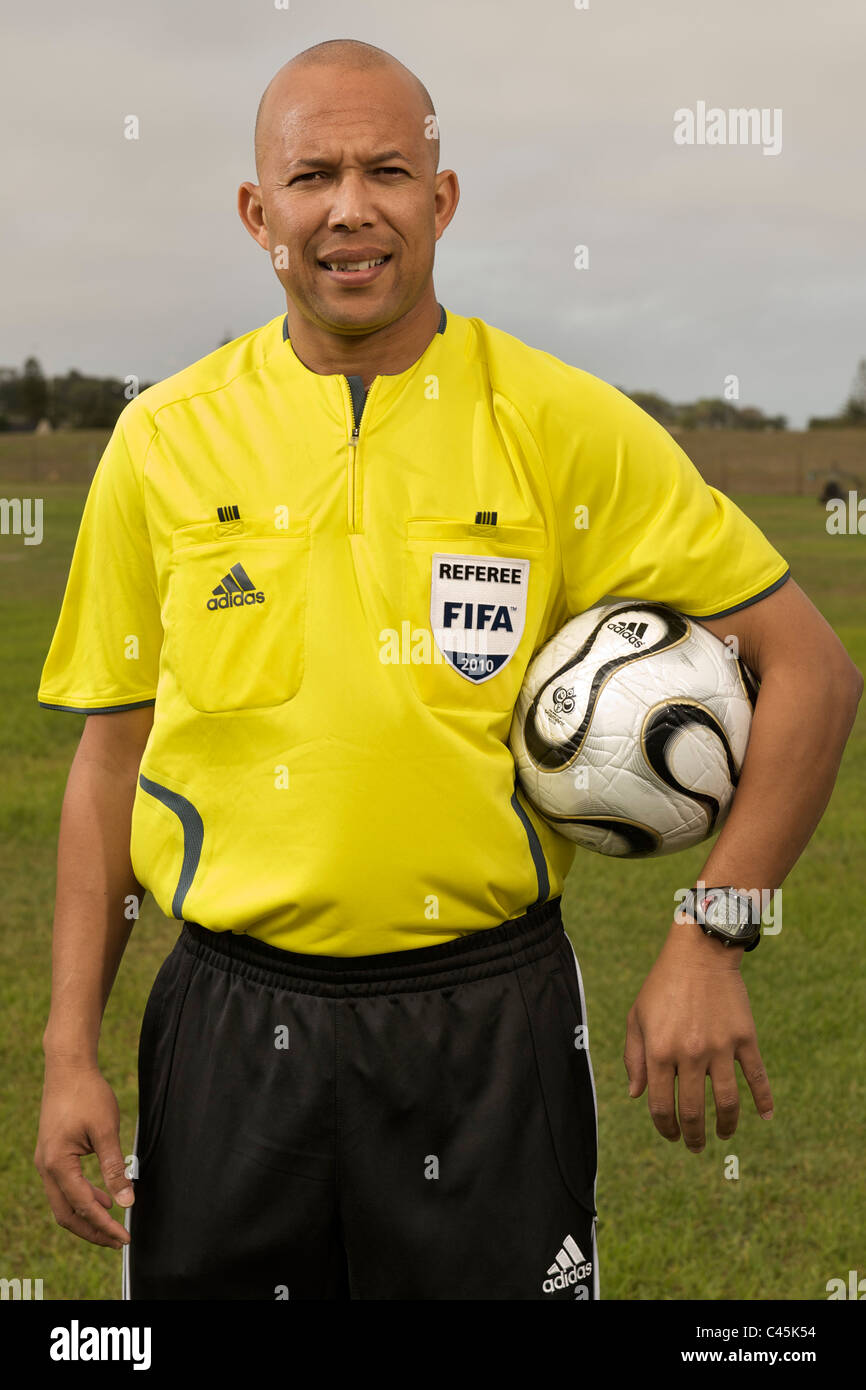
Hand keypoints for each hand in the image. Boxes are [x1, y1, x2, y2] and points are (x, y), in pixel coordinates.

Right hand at [34, 1060, 133, 1247]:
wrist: (68, 1068)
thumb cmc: (88, 1094)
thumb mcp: (106, 1130)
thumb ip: (115, 1168)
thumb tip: (127, 1201)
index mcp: (57, 1164)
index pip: (83, 1207)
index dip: (105, 1226)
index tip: (125, 1238)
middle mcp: (46, 1168)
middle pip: (66, 1215)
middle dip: (92, 1231)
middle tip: (118, 1240)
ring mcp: (45, 1162)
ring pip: (63, 1204)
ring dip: (87, 1216)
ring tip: (113, 1222)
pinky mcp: (51, 1155)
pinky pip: (64, 1188)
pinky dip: (82, 1198)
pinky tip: (102, 1198)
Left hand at [623, 918, 773, 1151]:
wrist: (699, 953)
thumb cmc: (662, 986)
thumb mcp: (637, 1017)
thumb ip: (633, 1058)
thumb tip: (636, 1096)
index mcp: (658, 1051)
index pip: (660, 1105)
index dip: (664, 1127)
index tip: (670, 1136)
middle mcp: (689, 1054)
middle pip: (692, 1111)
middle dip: (693, 1136)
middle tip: (695, 1145)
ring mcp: (720, 1047)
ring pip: (726, 1102)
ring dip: (726, 1126)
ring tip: (723, 1136)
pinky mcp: (745, 1038)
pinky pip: (757, 1077)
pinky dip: (764, 1100)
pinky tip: (765, 1117)